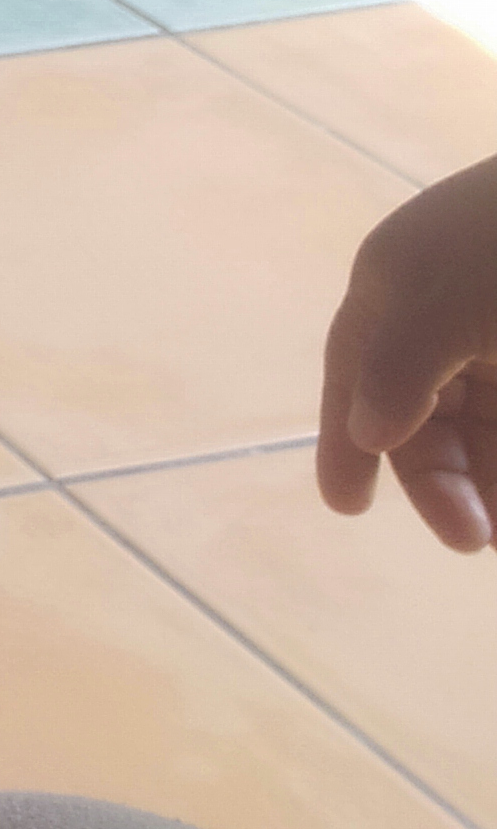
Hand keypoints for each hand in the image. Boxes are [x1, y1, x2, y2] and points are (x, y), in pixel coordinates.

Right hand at [320, 155, 496, 550]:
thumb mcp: (446, 303)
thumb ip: (399, 370)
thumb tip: (366, 431)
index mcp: (398, 288)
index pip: (358, 373)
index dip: (348, 439)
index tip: (347, 508)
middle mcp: (446, 312)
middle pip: (428, 412)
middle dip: (443, 478)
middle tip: (474, 540)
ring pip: (488, 422)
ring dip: (492, 479)